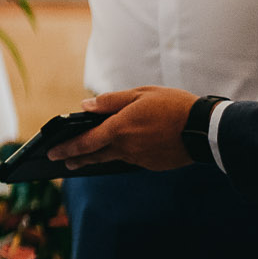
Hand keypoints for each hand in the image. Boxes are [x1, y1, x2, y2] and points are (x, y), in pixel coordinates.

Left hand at [51, 86, 199, 170]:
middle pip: (95, 155)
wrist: (205, 129)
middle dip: (77, 158)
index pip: (85, 142)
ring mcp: (139, 158)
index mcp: (120, 128)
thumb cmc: (173, 106)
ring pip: (113, 158)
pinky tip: (119, 152)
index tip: (52, 152)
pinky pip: (131, 159)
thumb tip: (85, 106)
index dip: (67, 148)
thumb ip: (111, 101)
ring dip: (97, 158)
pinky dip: (122, 155)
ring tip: (85, 160)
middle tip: (63, 161)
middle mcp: (126, 147)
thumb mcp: (141, 94)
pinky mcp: (152, 164)